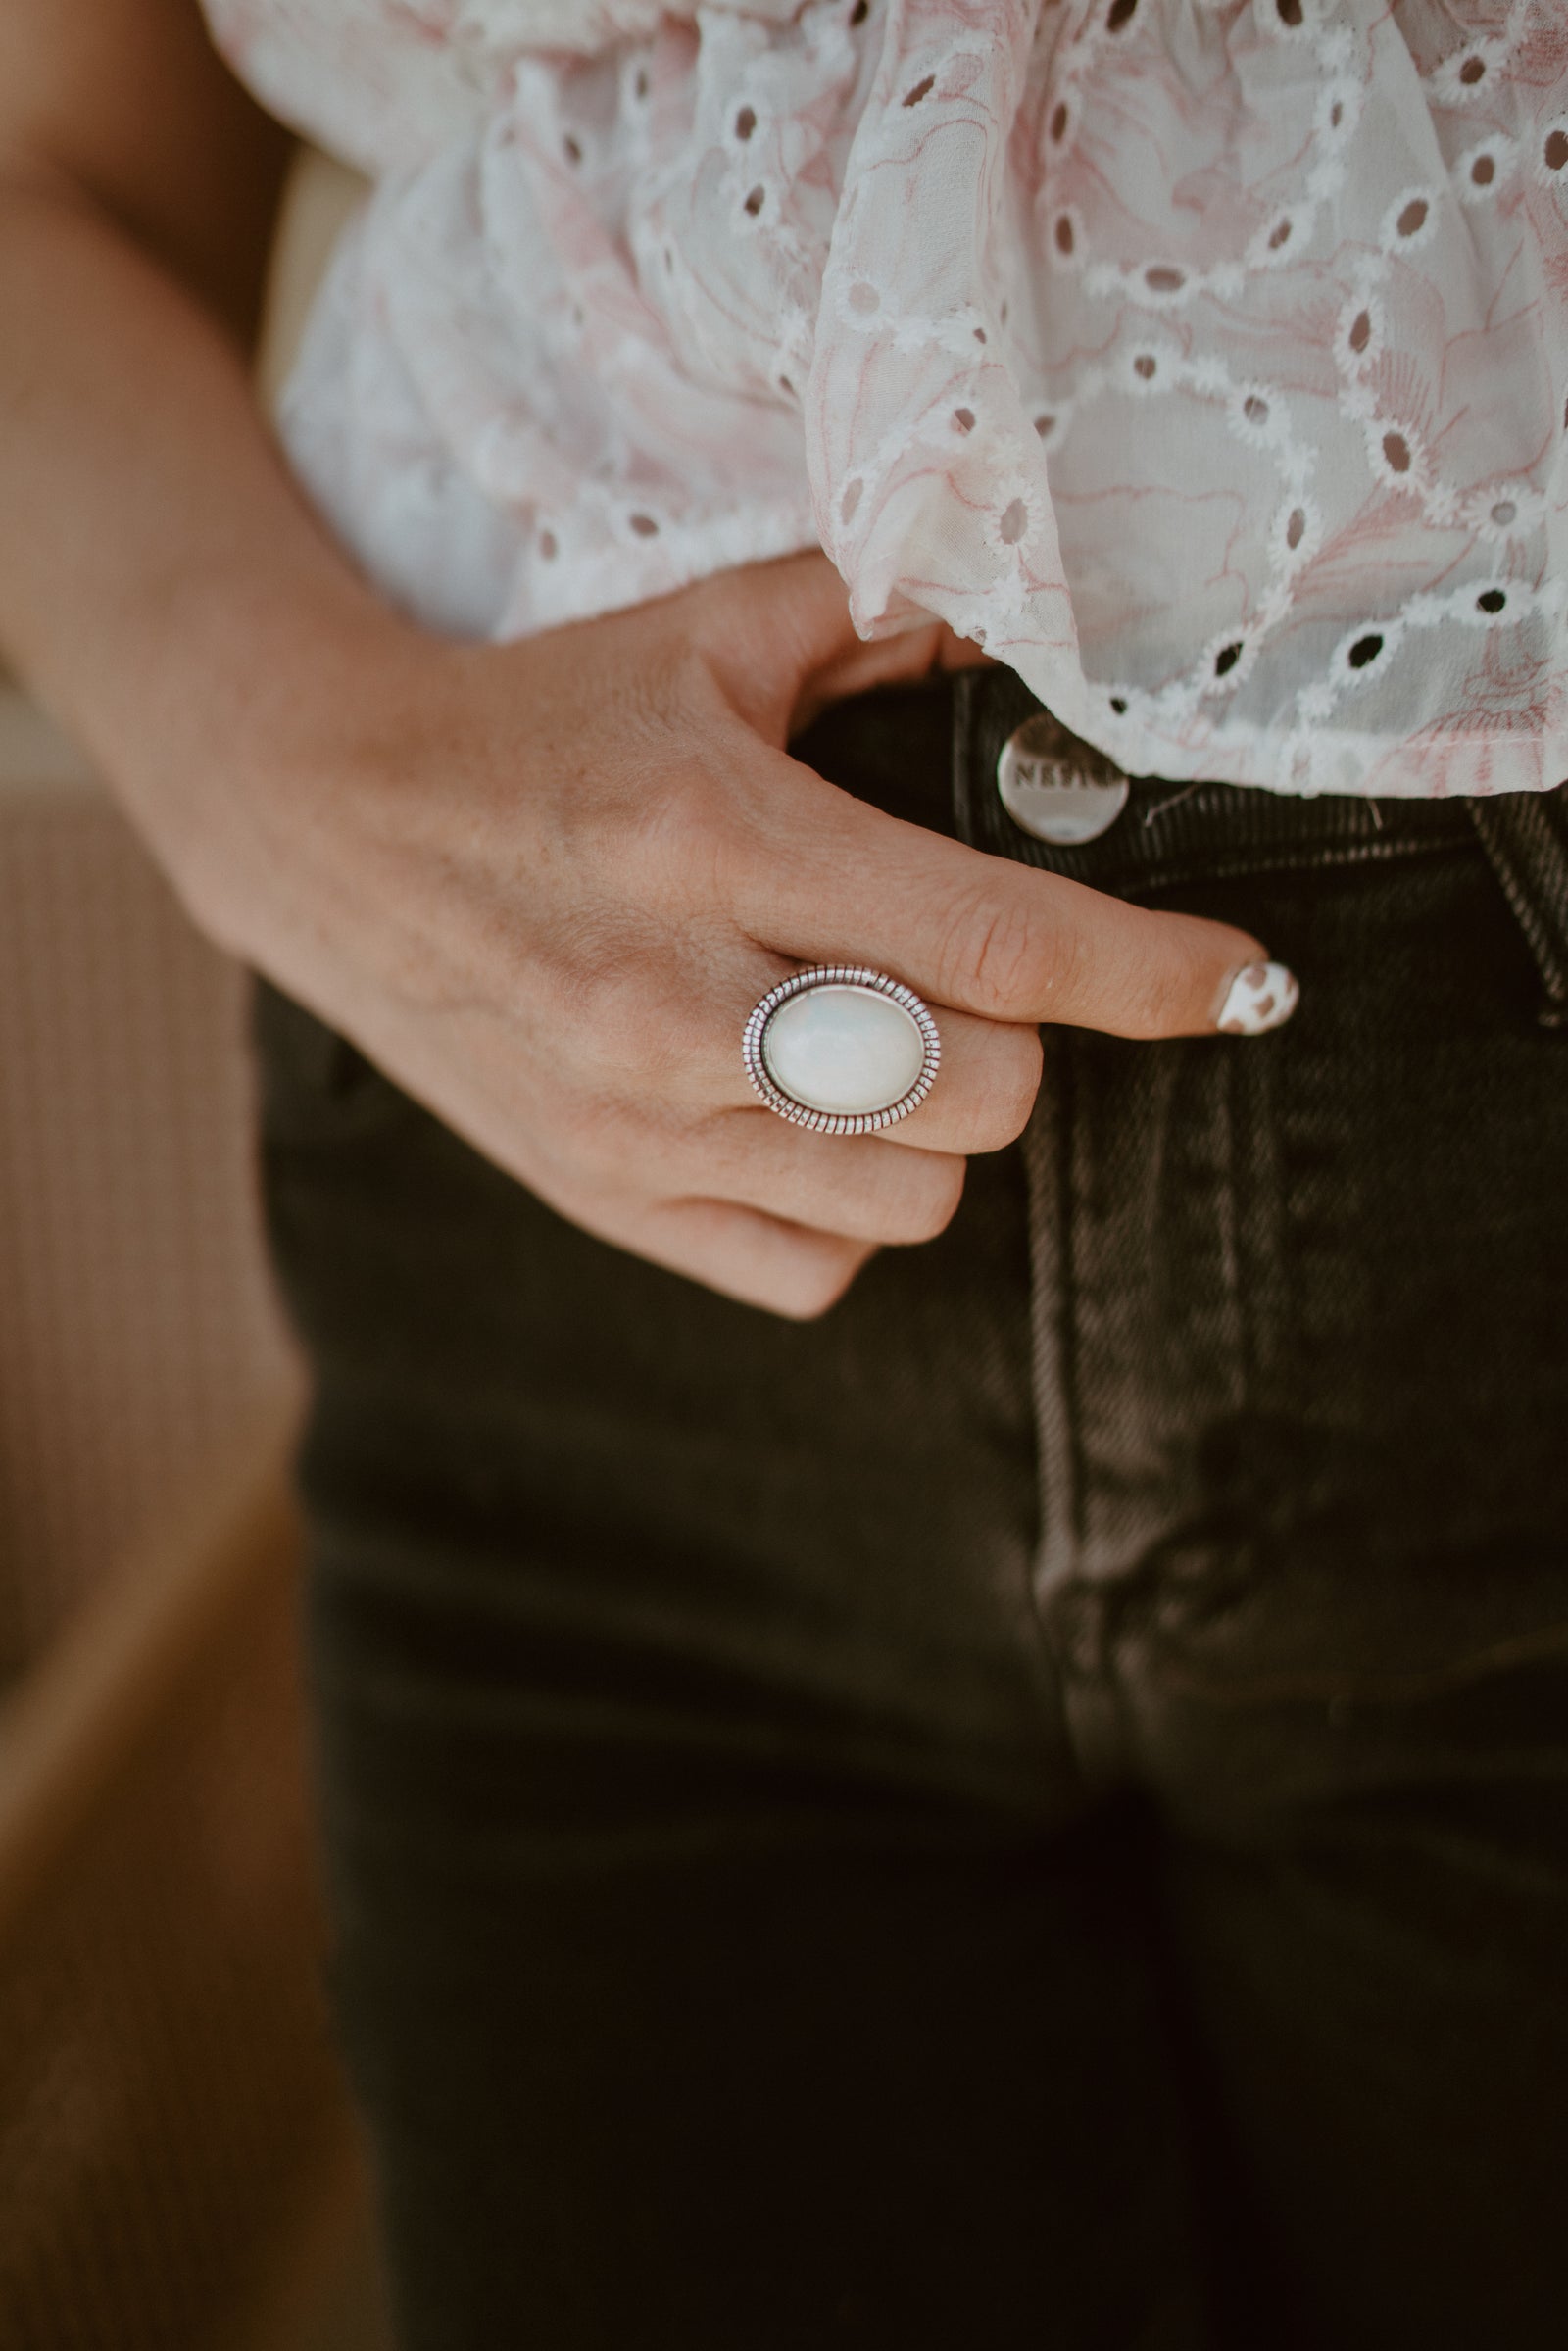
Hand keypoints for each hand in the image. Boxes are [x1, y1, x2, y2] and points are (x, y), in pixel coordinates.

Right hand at [201, 554, 1288, 1316]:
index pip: (995, 946)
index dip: (1151, 975)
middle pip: (977, 1097)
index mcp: (715, 837)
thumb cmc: (532, 721)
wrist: (322, 818)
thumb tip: (1037, 630)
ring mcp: (631, 1119)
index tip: (1242, 983)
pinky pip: (812, 1270)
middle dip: (1022, 1044)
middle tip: (972, 983)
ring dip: (935, 1125)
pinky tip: (805, 1121)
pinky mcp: (599, 1195)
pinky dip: (847, 1207)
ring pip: (909, 1198)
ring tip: (876, 1046)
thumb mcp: (699, 634)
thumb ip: (877, 618)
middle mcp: (672, 1000)